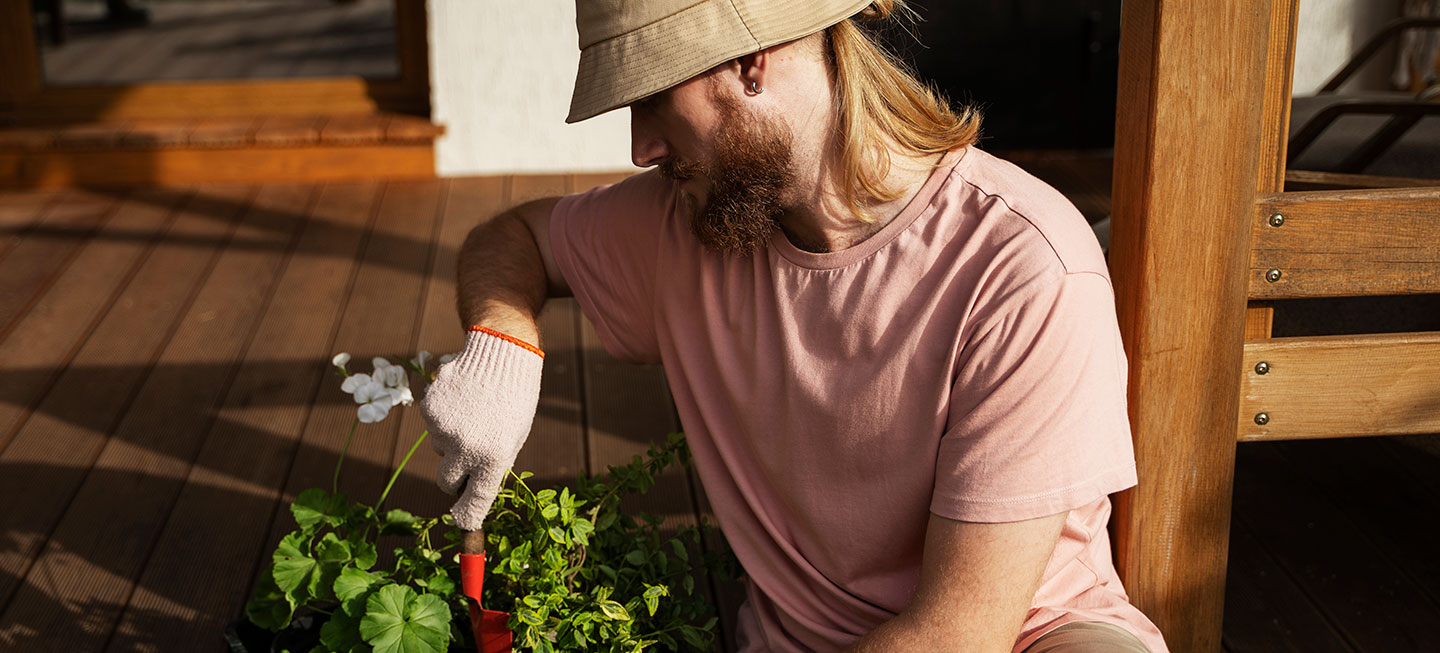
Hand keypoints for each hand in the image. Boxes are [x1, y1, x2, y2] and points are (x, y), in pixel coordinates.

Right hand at [419, 328, 543, 529]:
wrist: (502, 354)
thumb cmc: (514, 401)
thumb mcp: (512, 438)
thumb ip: (491, 466)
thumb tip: (468, 492)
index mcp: (493, 457)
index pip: (475, 499)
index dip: (467, 515)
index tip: (462, 523)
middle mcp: (465, 446)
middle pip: (446, 481)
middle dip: (454, 478)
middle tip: (468, 460)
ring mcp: (443, 428)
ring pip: (439, 449)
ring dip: (452, 439)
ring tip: (474, 414)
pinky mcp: (429, 408)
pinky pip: (432, 426)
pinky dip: (444, 418)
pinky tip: (462, 401)